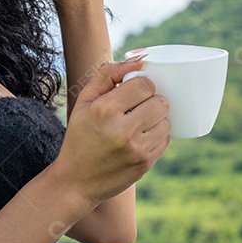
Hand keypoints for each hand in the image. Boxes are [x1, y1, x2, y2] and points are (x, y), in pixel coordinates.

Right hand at [51, 56, 170, 206]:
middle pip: (159, 102)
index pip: (144, 85)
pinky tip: (141, 137)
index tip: (136, 90)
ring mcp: (136, 149)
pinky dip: (157, 135)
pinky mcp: (145, 164)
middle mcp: (123, 130)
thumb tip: (138, 60)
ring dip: (156, 118)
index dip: (143, 84)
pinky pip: (165, 140)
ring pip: (166, 121)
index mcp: (105, 110)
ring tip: (140, 122)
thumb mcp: (84, 102)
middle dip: (152, 100)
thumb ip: (108, 75)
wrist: (75, 182)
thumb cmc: (80, 136)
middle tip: (139, 106)